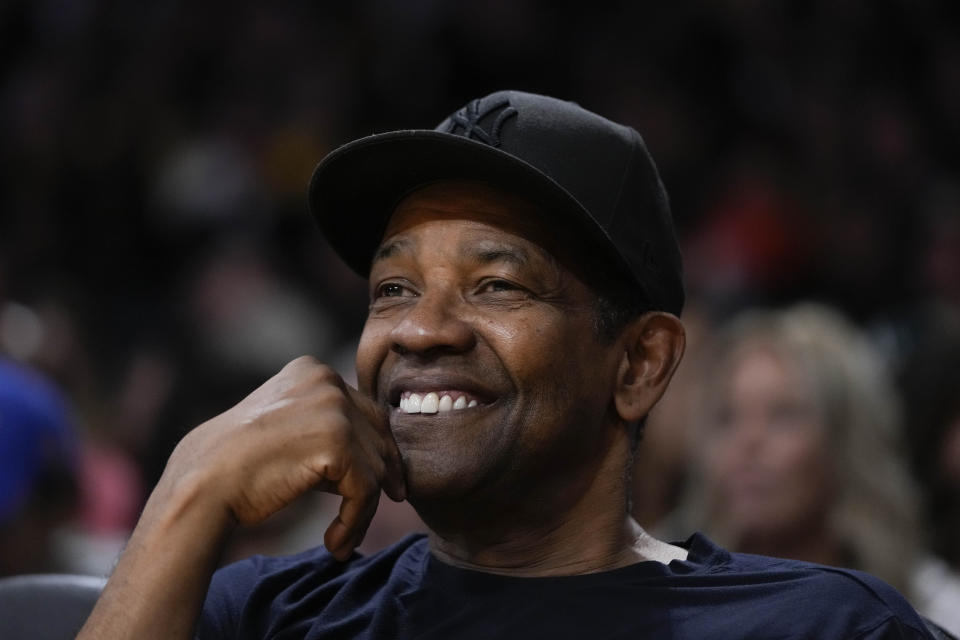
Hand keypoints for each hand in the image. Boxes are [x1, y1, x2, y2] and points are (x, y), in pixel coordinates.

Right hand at [159, 355, 405, 559]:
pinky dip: (355, 521)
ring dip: (363, 508)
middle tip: (389, 503)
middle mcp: (327, 380)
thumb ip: (328, 428)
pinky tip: (335, 542)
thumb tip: (380, 458)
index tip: (385, 480)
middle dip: (382, 474)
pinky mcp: (337, 443)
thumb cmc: (239, 463)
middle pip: (377, 435)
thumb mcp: (289, 427)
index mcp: (313, 370)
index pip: (365, 412)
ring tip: (343, 537)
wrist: (204, 482)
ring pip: (374, 466)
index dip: (379, 449)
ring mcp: (334, 409)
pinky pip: (365, 490)